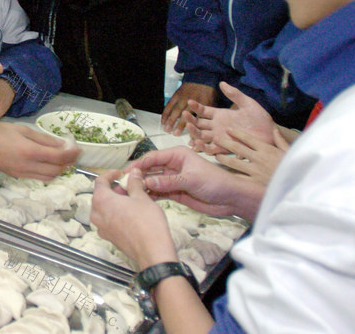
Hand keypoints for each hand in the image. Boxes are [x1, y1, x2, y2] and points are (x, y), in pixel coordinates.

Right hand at [0, 122, 79, 179]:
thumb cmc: (0, 132)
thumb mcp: (23, 130)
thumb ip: (44, 139)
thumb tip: (62, 145)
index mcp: (30, 151)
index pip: (59, 157)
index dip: (72, 154)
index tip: (78, 148)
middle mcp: (28, 166)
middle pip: (57, 170)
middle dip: (68, 163)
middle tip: (72, 153)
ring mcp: (22, 173)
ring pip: (49, 177)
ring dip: (59, 170)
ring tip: (62, 159)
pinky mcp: (18, 177)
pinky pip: (39, 178)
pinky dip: (48, 173)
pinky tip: (48, 163)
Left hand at [92, 171, 176, 268]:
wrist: (152, 252)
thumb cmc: (146, 222)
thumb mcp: (142, 197)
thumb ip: (134, 183)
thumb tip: (133, 173)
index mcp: (101, 200)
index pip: (100, 181)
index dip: (110, 174)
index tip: (119, 173)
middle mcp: (97, 214)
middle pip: (101, 195)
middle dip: (115, 189)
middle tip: (130, 187)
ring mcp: (102, 228)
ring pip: (105, 209)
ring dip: (116, 202)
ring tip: (133, 201)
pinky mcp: (109, 238)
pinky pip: (109, 221)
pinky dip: (117, 214)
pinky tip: (132, 215)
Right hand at [130, 146, 263, 220]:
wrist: (231, 199)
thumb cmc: (215, 182)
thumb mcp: (191, 179)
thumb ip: (168, 182)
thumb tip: (146, 182)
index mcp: (177, 155)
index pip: (153, 157)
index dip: (139, 164)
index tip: (126, 173)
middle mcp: (172, 165)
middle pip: (150, 169)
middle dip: (137, 176)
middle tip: (123, 185)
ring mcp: (173, 179)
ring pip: (152, 181)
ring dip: (142, 187)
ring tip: (128, 194)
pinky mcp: (175, 192)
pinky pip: (158, 192)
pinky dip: (150, 195)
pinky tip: (141, 200)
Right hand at [162, 82, 217, 135]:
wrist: (203, 76)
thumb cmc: (209, 93)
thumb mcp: (214, 103)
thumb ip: (209, 116)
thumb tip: (202, 129)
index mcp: (204, 104)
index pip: (199, 118)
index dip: (194, 127)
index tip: (191, 138)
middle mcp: (193, 101)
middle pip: (186, 115)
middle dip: (180, 125)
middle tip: (175, 134)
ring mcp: (184, 97)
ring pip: (176, 110)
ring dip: (171, 120)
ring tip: (167, 130)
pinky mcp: (177, 94)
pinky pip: (170, 104)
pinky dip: (165, 113)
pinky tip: (162, 121)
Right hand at [185, 82, 274, 154]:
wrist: (270, 134)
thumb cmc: (260, 118)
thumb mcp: (248, 103)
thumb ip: (235, 94)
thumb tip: (221, 83)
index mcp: (221, 114)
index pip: (203, 110)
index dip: (196, 107)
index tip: (189, 102)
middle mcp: (217, 126)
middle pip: (198, 123)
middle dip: (190, 119)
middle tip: (185, 114)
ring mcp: (219, 137)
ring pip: (201, 136)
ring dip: (194, 132)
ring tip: (190, 127)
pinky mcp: (224, 148)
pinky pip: (211, 149)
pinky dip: (203, 148)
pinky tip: (198, 144)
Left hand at [214, 127, 289, 185]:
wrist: (297, 186)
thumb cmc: (294, 167)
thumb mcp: (289, 152)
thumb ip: (280, 141)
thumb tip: (274, 129)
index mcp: (267, 149)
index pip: (248, 138)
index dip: (236, 133)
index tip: (227, 129)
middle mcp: (258, 158)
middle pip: (237, 148)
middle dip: (224, 142)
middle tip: (215, 138)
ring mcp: (255, 171)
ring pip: (234, 162)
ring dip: (223, 158)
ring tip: (215, 156)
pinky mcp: (254, 183)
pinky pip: (239, 178)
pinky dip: (230, 175)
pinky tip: (223, 173)